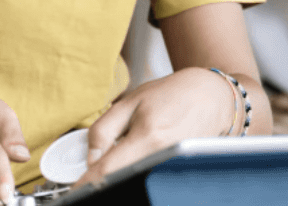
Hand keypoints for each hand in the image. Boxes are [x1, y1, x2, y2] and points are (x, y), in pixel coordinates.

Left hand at [74, 67, 241, 186]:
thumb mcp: (131, 101)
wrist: (213, 96)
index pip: (107, 171)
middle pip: (122, 181)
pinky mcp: (180, 173)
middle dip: (104, 181)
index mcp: (148, 136)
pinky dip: (139, 175)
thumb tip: (90, 158)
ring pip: (137, 181)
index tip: (74, 192)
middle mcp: (162, 157)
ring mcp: (173, 168)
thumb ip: (104, 129)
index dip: (86, 185)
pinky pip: (151, 179)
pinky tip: (139, 163)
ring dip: (123, 176)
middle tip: (94, 175)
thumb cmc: (173, 95)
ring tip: (121, 161)